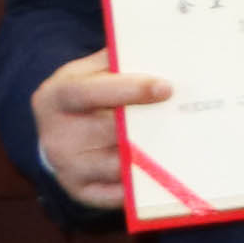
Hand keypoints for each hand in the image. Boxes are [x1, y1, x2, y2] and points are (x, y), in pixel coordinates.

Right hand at [30, 48, 173, 210]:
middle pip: (109, 132)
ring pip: (119, 165)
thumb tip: (160, 49)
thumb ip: (115, 61)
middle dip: (150, 124)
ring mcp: (66, 168)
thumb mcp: (88, 71)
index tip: (165, 88)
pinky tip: (170, 174)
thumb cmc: (83, 95)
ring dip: (152, 157)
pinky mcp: (80, 192)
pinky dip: (143, 185)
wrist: (56, 132)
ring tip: (187, 144)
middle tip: (188, 117)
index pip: (88, 92)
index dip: (127, 90)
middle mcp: (56, 136)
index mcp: (55, 97)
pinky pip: (118, 193)